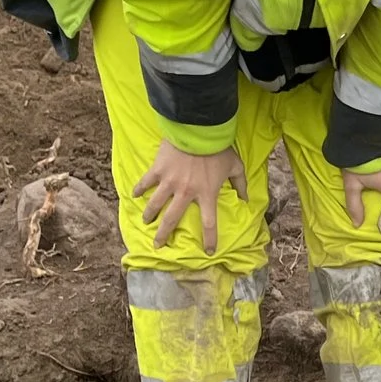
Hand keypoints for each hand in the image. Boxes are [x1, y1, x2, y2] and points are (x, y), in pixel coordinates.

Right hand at [133, 141, 248, 253]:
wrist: (199, 129)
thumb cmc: (219, 148)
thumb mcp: (235, 166)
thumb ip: (241, 184)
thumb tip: (247, 199)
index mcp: (206, 194)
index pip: (209, 223)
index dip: (209, 239)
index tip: (208, 251)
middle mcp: (186, 193)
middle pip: (172, 220)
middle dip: (163, 235)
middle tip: (157, 245)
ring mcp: (169, 182)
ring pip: (155, 204)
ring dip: (149, 214)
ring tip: (146, 221)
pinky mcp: (158, 170)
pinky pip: (146, 182)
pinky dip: (139, 188)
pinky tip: (133, 195)